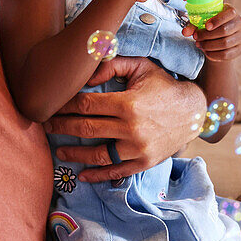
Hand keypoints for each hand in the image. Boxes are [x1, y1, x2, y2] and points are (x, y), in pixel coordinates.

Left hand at [43, 56, 206, 182]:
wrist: (195, 111)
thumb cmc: (164, 85)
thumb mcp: (141, 67)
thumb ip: (111, 65)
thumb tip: (85, 74)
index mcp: (127, 103)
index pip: (85, 105)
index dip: (65, 105)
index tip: (52, 105)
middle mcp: (131, 128)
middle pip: (85, 129)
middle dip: (61, 127)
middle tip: (45, 126)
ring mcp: (138, 148)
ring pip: (97, 154)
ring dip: (74, 154)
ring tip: (59, 151)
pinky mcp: (144, 162)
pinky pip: (116, 171)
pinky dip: (97, 175)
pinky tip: (82, 175)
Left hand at [182, 3, 240, 61]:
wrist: (221, 36)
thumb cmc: (211, 25)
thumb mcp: (202, 22)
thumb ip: (193, 25)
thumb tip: (185, 32)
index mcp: (232, 11)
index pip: (229, 14)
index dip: (217, 20)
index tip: (206, 26)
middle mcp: (240, 23)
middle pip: (225, 30)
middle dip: (207, 35)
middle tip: (196, 38)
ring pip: (225, 43)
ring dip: (209, 45)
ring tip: (199, 44)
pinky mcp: (239, 49)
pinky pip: (227, 54)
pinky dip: (214, 54)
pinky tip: (207, 52)